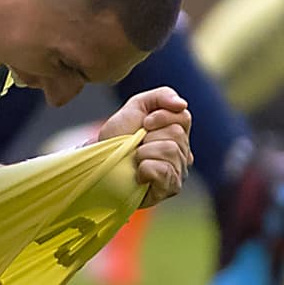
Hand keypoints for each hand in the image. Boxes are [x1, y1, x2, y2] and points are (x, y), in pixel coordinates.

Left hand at [97, 87, 191, 207]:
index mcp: (179, 132)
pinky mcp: (169, 188)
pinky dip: (145, 169)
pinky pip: (164, 171)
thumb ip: (161, 96)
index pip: (184, 117)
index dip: (160, 117)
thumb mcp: (137, 107)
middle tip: (137, 145)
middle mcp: (183, 152)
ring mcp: (178, 171)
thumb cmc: (119, 135)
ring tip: (136, 159)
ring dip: (144, 153)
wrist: (99, 160)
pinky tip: (139, 173)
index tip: (143, 123)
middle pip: (176, 134)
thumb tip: (182, 103)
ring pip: (170, 151)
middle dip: (149, 137)